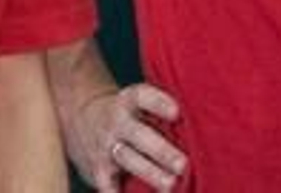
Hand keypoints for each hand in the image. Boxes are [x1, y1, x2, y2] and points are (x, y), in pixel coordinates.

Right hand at [69, 82, 185, 191]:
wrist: (80, 117)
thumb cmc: (126, 114)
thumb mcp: (136, 102)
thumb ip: (159, 112)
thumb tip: (200, 126)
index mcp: (128, 101)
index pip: (143, 96)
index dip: (159, 103)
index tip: (177, 112)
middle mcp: (116, 122)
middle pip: (139, 135)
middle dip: (161, 150)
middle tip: (182, 164)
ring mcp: (106, 147)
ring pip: (128, 160)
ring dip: (150, 173)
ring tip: (171, 184)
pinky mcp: (98, 169)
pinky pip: (108, 185)